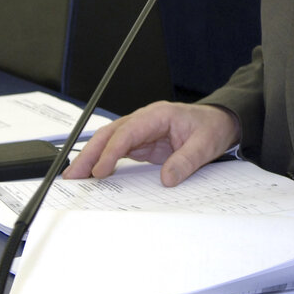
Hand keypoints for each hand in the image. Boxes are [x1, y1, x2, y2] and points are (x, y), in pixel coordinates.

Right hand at [63, 101, 240, 185]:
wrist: (219, 123)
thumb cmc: (211, 127)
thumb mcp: (205, 145)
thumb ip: (186, 161)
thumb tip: (167, 179)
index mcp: (157, 115)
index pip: (127, 132)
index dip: (111, 151)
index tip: (101, 169)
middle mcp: (144, 121)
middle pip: (109, 134)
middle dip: (89, 154)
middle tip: (73, 175)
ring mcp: (141, 132)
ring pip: (109, 142)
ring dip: (91, 159)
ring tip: (74, 177)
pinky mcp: (142, 144)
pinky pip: (117, 151)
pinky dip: (103, 162)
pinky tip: (93, 175)